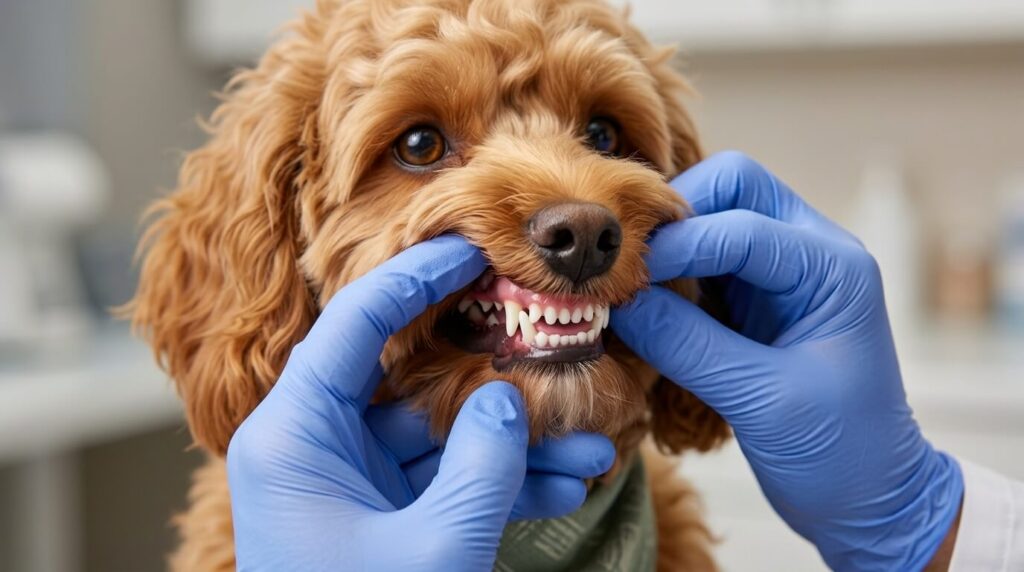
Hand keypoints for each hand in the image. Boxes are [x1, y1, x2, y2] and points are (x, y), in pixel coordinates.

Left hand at [227, 236, 614, 571]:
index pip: (356, 323)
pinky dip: (502, 484)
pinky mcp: (384, 517)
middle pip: (413, 379)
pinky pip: (447, 482)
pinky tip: (569, 486)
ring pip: (444, 437)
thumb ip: (482, 467)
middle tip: (549, 336)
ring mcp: (354, 483)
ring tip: (595, 446)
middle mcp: (317, 447)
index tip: (472, 246)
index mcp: (294, 436)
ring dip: (518, 443)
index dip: (417, 276)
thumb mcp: (432, 550)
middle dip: (496, 376)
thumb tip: (513, 403)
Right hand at [612, 152, 962, 569]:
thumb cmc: (838, 453)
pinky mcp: (757, 299)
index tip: (623, 278)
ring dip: (668, 243)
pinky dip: (670, 273)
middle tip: (629, 264)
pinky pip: (704, 259)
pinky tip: (645, 306)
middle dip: (674, 215)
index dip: (677, 244)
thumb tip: (619, 301)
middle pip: (731, 186)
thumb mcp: (761, 400)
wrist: (869, 498)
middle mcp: (810, 253)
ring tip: (628, 285)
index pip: (742, 225)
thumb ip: (688, 344)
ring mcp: (782, 273)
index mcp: (831, 268)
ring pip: (713, 215)